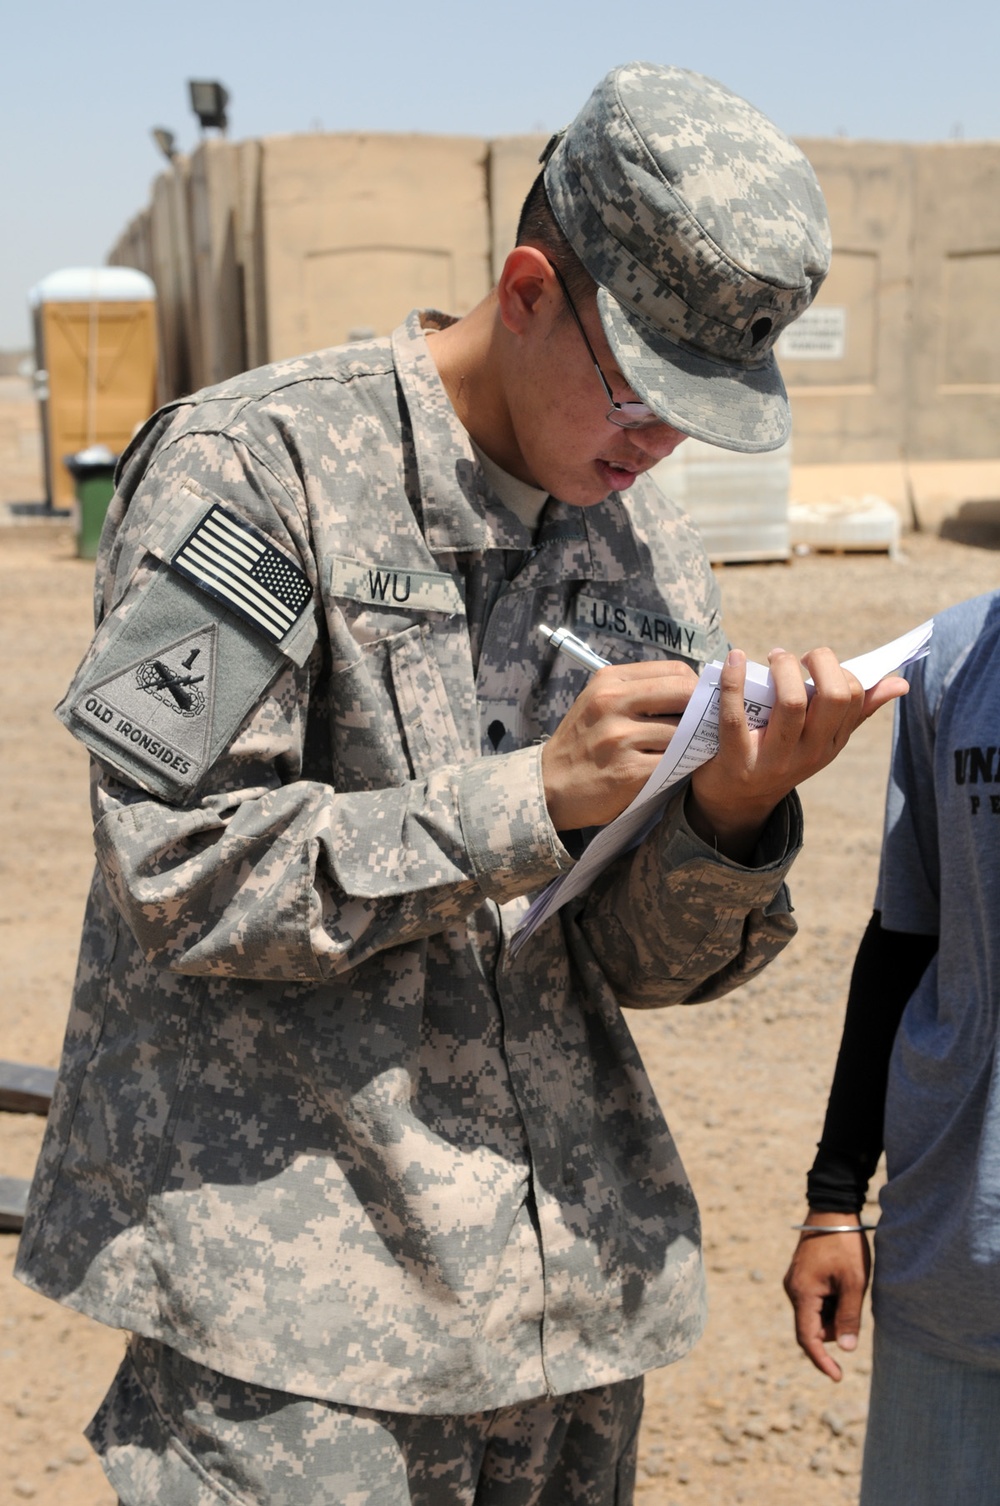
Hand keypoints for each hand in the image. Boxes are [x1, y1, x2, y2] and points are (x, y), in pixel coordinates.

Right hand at [541, 660, 697, 829]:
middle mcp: (613, 702)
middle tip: (703, 726)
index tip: (697, 703)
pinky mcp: (628, 771)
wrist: (550, 785)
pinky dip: (681, 766)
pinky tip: (676, 768)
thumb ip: (637, 691)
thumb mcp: (599, 702)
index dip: (695, 687)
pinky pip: (674, 763)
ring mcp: (620, 737)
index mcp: (610, 680)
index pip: (675, 671)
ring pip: (683, 732)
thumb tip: (690, 689)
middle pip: (684, 695)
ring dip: (692, 743)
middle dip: (702, 711)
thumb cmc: (582, 743)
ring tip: (688, 750)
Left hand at [688, 646, 907, 860]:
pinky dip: (734, 680)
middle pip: (833, 697)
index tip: (814, 664)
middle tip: (797, 658)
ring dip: (783, 668)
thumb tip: (900, 683)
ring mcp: (774, 758)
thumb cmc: (781, 755)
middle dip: (820, 662)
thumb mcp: (821, 739)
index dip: (837, 669)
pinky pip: (735, 715)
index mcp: (832, 743)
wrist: (736, 801)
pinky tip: (735, 658)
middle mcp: (810, 752)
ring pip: (791, 703)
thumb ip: (858, 710)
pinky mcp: (737, 759)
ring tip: (773, 658)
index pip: (852, 697)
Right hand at [783, 1211, 871, 1380]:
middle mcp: (793, 1290)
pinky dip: (830, 1303)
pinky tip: (844, 1285)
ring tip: (852, 1290)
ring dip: (834, 1314)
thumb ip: (849, 1316)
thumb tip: (847, 1349)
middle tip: (856, 1308)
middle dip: (835, 1330)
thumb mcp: (853, 1282)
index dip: (822, 1361)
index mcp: (802, 1293)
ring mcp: (795, 1282)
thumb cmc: (844, 1245)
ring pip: (815, 1314)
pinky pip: (814, 1301)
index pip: (808, 1338)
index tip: (838, 1377)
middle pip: (813, 1327)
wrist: (832, 1209)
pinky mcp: (801, 1275)